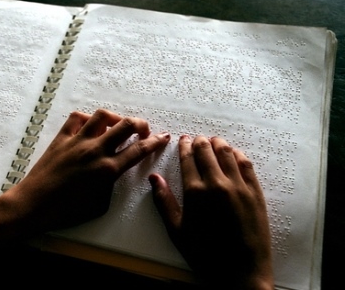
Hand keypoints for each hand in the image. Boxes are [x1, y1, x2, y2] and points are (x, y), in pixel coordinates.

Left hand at [3, 109, 170, 231]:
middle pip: (126, 126)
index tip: (163, 137)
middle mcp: (95, 151)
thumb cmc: (66, 211)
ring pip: (102, 116)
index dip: (155, 142)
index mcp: (107, 170)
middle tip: (143, 130)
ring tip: (117, 125)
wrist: (34, 205)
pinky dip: (87, 118)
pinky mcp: (61, 138)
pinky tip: (90, 126)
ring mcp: (77, 141)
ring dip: (115, 118)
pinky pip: (76, 118)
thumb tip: (116, 171)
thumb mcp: (100, 204)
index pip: (139, 150)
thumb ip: (112, 184)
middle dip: (141, 124)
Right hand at [149, 135, 272, 289]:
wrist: (241, 271)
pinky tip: (234, 154)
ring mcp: (239, 186)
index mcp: (195, 192)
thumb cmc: (205, 253)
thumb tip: (154, 178)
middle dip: (200, 141)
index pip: (188, 159)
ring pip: (227, 153)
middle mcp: (217, 183)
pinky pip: (246, 165)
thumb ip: (164, 201)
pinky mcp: (255, 192)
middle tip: (197, 138)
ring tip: (214, 141)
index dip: (184, 146)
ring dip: (218, 144)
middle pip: (207, 151)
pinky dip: (238, 154)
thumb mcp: (177, 230)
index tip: (183, 140)